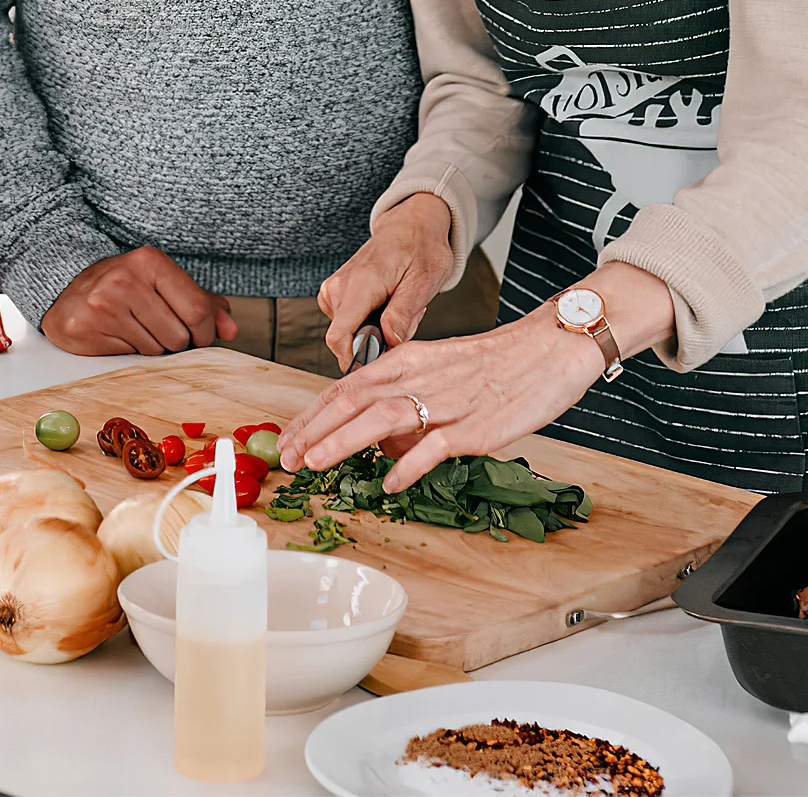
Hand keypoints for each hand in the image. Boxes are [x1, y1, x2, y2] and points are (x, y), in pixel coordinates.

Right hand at [41, 246, 236, 355]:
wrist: (65, 287)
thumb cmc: (122, 287)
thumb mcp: (161, 283)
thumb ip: (201, 303)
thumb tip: (230, 330)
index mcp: (150, 261)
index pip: (197, 309)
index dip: (204, 331)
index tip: (198, 334)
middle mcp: (126, 279)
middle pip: (179, 336)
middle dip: (174, 339)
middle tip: (155, 325)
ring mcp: (104, 304)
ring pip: (155, 350)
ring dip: (151, 346)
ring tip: (133, 326)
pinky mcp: (87, 328)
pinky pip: (129, 357)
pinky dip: (128, 351)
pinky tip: (115, 333)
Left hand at [277, 305, 602, 490]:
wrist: (548, 350)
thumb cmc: (493, 364)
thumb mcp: (437, 368)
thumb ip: (405, 396)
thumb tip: (379, 438)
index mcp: (406, 362)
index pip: (346, 387)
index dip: (312, 413)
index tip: (288, 437)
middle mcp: (418, 378)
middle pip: (352, 400)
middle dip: (313, 429)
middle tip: (286, 457)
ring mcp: (445, 402)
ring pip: (381, 418)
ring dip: (342, 441)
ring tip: (314, 463)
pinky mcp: (474, 426)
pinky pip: (435, 446)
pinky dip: (410, 464)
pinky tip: (390, 483)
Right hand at [317, 193, 456, 367]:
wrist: (410, 225)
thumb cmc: (420, 248)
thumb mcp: (423, 282)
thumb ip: (402, 314)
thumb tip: (388, 342)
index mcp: (360, 284)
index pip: (339, 336)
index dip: (355, 360)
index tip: (378, 366)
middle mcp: (339, 286)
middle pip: (346, 338)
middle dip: (375, 342)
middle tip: (406, 321)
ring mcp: (334, 288)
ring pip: (348, 332)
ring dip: (375, 331)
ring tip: (399, 308)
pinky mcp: (334, 291)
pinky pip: (347, 321)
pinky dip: (368, 321)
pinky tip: (387, 305)